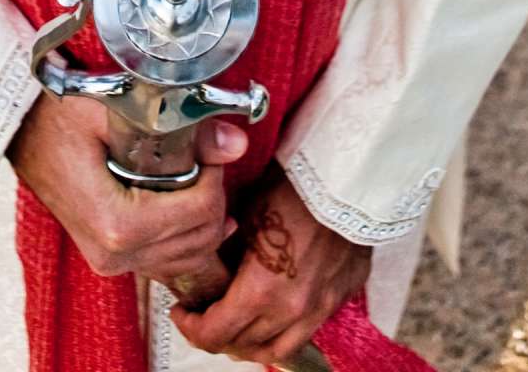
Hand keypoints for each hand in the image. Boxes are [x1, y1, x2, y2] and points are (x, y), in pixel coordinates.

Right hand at [10, 92, 247, 288]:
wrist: (17, 126)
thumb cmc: (56, 112)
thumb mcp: (116, 108)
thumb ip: (180, 127)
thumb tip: (236, 142)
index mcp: (116, 225)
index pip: (198, 214)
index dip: (213, 176)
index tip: (208, 146)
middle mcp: (115, 255)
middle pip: (200, 238)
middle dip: (214, 195)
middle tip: (206, 155)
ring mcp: (112, 261)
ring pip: (189, 255)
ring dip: (205, 216)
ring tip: (199, 174)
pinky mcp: (111, 257)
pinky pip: (167, 259)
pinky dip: (189, 236)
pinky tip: (197, 207)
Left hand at [171, 174, 369, 363]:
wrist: (344, 177)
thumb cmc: (291, 187)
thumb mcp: (246, 215)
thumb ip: (226, 252)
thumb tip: (209, 269)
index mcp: (261, 290)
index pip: (215, 333)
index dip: (191, 328)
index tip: (182, 313)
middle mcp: (290, 311)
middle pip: (242, 346)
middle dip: (215, 336)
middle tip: (203, 317)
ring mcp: (318, 310)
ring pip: (275, 350)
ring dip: (249, 344)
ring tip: (234, 327)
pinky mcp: (337, 300)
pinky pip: (303, 334)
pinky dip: (280, 334)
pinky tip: (270, 317)